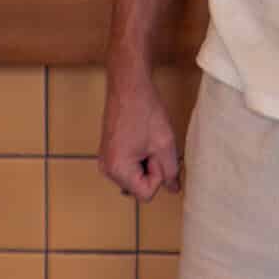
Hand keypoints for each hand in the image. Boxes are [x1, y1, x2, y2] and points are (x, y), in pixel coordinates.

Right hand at [99, 72, 181, 201]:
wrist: (128, 84)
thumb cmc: (146, 111)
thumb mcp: (164, 143)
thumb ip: (170, 171)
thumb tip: (173, 190)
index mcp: (118, 171)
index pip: (146, 193)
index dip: (158, 174)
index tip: (157, 151)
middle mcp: (106, 170)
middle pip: (138, 186)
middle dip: (152, 168)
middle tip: (153, 142)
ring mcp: (105, 160)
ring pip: (135, 176)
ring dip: (146, 162)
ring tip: (147, 138)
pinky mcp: (108, 151)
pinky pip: (128, 165)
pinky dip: (139, 156)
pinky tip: (141, 136)